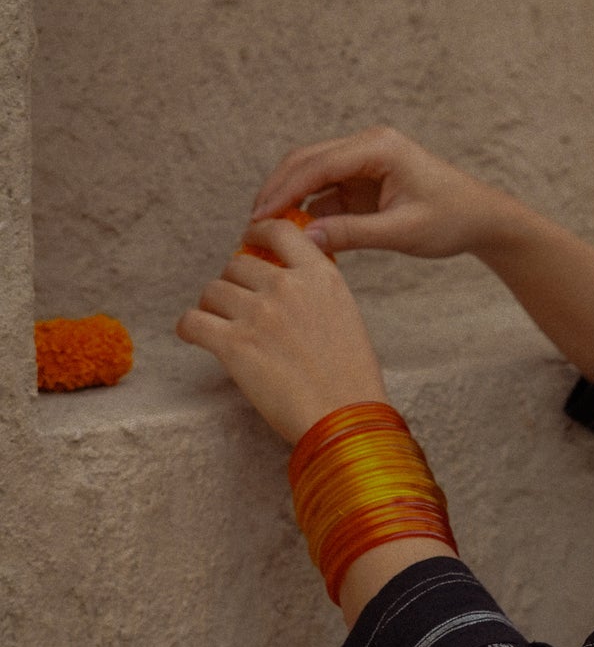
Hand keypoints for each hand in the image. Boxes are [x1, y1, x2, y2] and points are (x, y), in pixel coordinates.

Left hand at [176, 216, 388, 443]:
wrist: (344, 417)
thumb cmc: (350, 376)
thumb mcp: (345, 314)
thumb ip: (314, 289)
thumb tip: (283, 278)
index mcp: (319, 276)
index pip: (278, 230)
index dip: (257, 232)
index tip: (248, 241)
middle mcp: (286, 286)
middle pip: (236, 264)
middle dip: (234, 283)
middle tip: (238, 307)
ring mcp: (257, 314)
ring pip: (211, 291)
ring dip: (212, 307)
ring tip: (221, 327)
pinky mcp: (233, 344)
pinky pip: (191, 321)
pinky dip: (189, 328)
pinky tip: (197, 337)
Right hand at [250, 125, 517, 260]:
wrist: (481, 218)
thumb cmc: (451, 220)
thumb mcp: (402, 232)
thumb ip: (353, 234)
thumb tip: (303, 239)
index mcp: (379, 147)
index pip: (318, 164)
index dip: (283, 190)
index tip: (258, 216)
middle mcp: (367, 146)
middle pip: (306, 161)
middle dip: (277, 191)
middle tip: (252, 225)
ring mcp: (363, 162)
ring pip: (311, 175)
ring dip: (289, 200)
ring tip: (264, 233)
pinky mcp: (362, 180)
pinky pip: (325, 192)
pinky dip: (307, 211)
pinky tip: (292, 235)